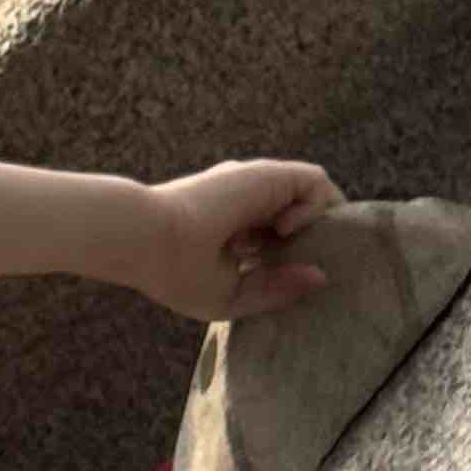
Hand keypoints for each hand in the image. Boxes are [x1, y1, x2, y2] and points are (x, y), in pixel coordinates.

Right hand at [132, 161, 341, 323]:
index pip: (285, 237)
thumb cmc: (178, 274)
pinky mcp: (268, 175)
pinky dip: (315, 207)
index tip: (299, 280)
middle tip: (314, 266)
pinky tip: (286, 230)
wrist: (149, 239)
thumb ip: (276, 288)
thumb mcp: (233, 295)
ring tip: (298, 250)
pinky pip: (316, 182)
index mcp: (238, 232)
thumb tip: (322, 277)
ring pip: (316, 197)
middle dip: (319, 240)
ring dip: (319, 225)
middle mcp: (251, 205)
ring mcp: (260, 188)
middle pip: (305, 215)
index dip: (302, 256)